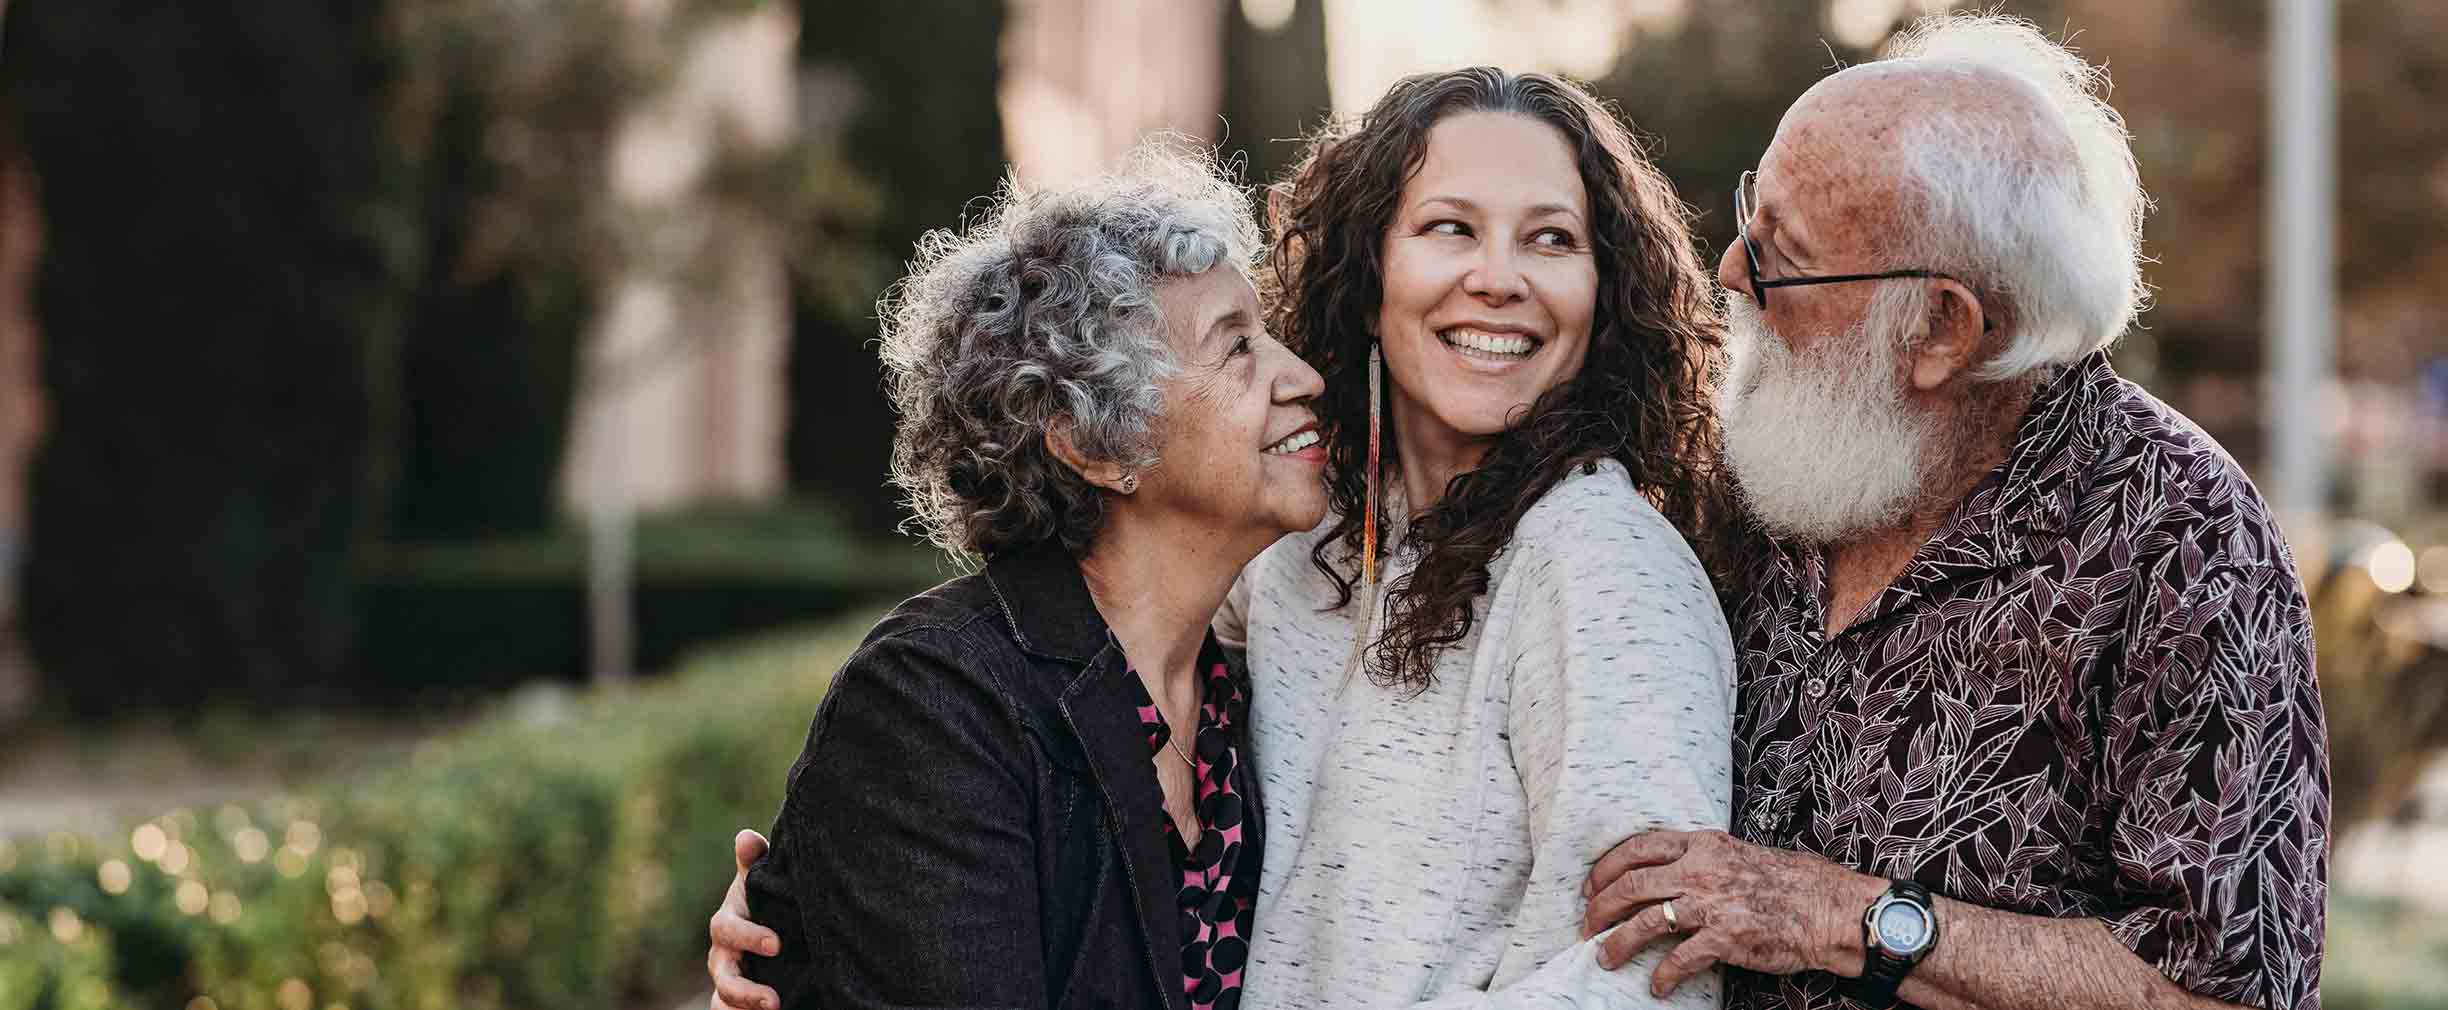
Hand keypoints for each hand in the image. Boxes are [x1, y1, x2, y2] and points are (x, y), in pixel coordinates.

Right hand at [708, 828, 782, 1009]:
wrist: (776, 924)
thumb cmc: (767, 896)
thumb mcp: (763, 880)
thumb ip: (756, 862)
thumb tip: (745, 837)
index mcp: (729, 921)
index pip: (728, 929)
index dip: (748, 937)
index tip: (777, 944)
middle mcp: (723, 953)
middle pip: (722, 974)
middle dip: (745, 989)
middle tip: (773, 1000)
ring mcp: (727, 977)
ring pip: (722, 998)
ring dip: (741, 1008)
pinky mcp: (736, 998)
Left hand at [1580, 829, 1887, 997]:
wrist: (1828, 908)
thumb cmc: (1789, 882)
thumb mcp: (1738, 854)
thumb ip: (1701, 858)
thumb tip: (1666, 870)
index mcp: (1702, 845)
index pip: (1639, 847)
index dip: (1607, 866)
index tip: (1591, 884)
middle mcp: (1701, 870)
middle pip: (1632, 884)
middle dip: (1601, 906)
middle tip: (1587, 924)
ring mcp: (1712, 903)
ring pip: (1647, 921)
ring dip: (1618, 942)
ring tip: (1604, 958)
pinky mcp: (1725, 937)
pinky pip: (1680, 958)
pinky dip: (1663, 975)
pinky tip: (1656, 986)